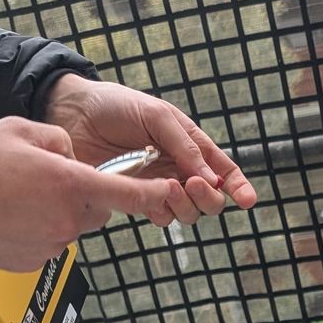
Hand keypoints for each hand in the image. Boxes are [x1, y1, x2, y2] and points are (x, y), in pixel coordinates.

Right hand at [0, 118, 181, 270]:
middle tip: (50, 180)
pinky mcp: (35, 261)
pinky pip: (50, 242)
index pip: (127, 194)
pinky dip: (39, 230)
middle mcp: (66, 219)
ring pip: (72, 226)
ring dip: (59, 212)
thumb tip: (71, 156)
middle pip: (98, 210)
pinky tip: (12, 216)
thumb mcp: (21, 130)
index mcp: (69, 184)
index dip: (153, 194)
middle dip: (85, 195)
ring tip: (21, 197)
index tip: (171, 192)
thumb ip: (59, 141)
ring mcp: (51, 244)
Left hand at [43, 74, 258, 227]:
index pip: (223, 170)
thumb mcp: (157, 115)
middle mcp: (178, 169)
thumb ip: (185, 146)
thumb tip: (210, 178)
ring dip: (185, 205)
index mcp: (189, 145)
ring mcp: (158, 186)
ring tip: (166, 186)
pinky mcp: (136, 198)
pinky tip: (151, 194)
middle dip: (209, 198)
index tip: (248, 200)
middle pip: (210, 199)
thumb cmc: (116, 106)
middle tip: (193, 184)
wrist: (73, 114)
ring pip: (187, 212)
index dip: (239, 186)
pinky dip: (161, 210)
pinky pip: (160, 216)